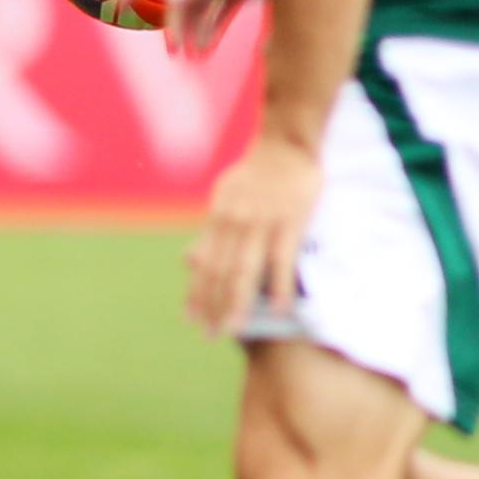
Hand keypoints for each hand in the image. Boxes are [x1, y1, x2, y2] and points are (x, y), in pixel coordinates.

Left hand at [186, 134, 322, 340]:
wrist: (285, 144)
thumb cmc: (255, 173)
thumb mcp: (222, 198)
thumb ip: (210, 232)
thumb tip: (188, 259)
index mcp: (218, 218)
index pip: (204, 264)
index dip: (196, 292)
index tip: (190, 318)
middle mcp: (235, 223)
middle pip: (220, 272)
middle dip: (212, 305)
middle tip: (208, 334)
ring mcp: (262, 224)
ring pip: (246, 270)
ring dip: (238, 303)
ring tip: (234, 329)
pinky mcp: (290, 222)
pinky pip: (282, 261)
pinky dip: (280, 286)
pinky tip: (279, 309)